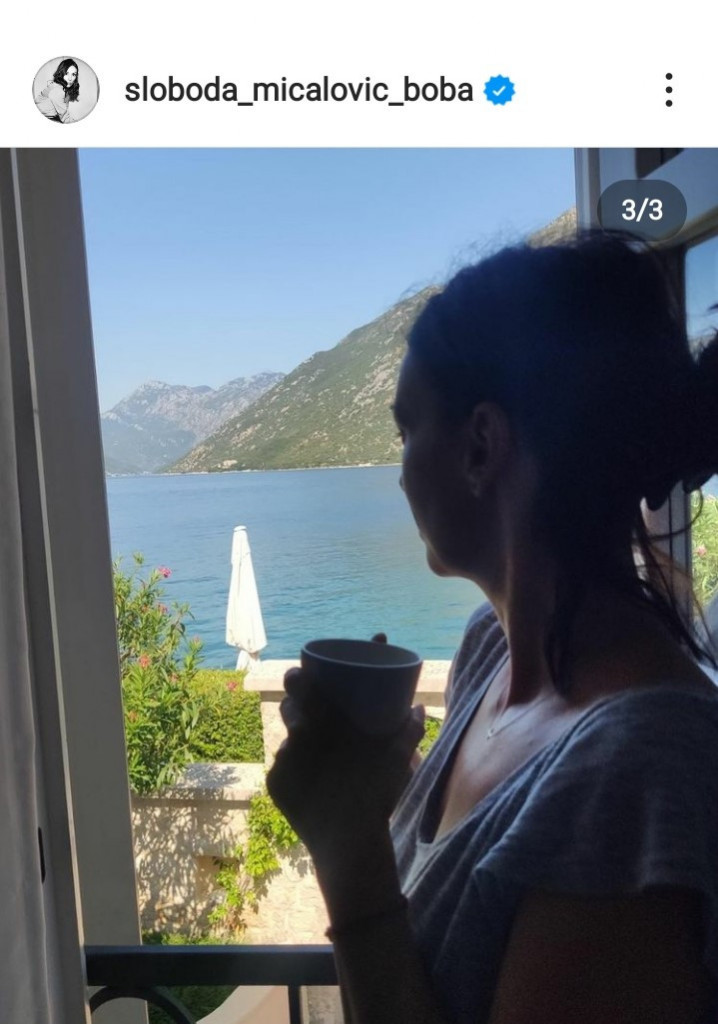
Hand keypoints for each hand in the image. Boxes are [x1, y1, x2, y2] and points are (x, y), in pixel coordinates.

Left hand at [266, 666, 424, 865]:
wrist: (348, 846)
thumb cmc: (374, 796)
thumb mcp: (396, 760)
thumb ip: (409, 731)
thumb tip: (418, 707)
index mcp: (321, 724)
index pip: (297, 686)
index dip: (297, 675)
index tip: (301, 673)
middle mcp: (295, 738)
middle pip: (289, 710)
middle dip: (297, 705)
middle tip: (313, 709)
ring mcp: (282, 763)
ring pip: (286, 740)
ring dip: (298, 739)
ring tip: (315, 746)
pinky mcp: (274, 786)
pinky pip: (282, 767)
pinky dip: (294, 767)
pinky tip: (307, 773)